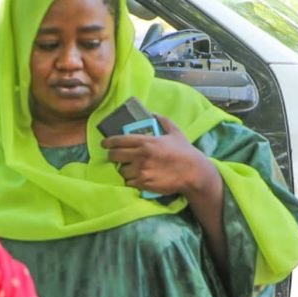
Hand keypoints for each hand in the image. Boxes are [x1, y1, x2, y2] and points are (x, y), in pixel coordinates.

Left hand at [101, 116, 216, 197]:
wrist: (193, 172)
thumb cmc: (184, 151)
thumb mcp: (175, 132)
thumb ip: (162, 120)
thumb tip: (152, 113)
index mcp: (145, 141)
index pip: (118, 140)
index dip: (108, 142)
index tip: (104, 143)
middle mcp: (140, 155)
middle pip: (114, 155)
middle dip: (112, 155)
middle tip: (114, 156)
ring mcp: (141, 170)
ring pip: (121, 170)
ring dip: (123, 169)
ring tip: (128, 168)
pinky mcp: (144, 183)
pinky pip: (128, 182)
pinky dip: (130, 180)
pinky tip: (135, 177)